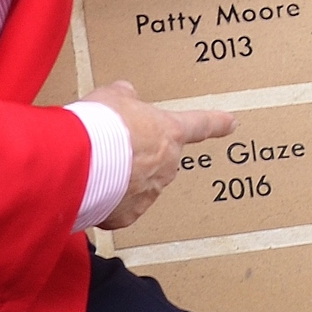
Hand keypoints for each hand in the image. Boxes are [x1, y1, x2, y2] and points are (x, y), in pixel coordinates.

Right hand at [81, 81, 233, 231]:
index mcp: (169, 132)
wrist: (79, 160)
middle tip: (111, 146)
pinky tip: (91, 186)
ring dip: (121, 177)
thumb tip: (125, 95)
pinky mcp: (127, 215)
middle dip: (139, 154)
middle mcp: (166, 165)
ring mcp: (149, 193)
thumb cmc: (100, 125)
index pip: (200, 125)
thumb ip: (125, 97)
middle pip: (159, 158)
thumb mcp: (113, 96)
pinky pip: (119, 206)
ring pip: (138, 183)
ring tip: (95, 166)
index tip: (232, 123)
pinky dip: (107, 199)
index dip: (217, 123)